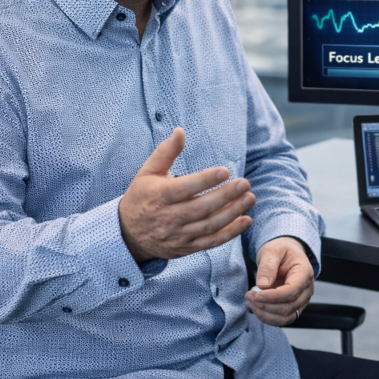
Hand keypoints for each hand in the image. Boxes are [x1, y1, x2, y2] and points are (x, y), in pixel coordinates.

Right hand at [118, 127, 255, 261]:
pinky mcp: (186, 247)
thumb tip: (180, 131)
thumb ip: (166, 152)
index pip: (184, 188)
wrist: (128, 234)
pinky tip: (246, 221)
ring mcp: (178, 235)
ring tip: (250, 198)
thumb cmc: (142, 196)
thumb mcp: (147, 172)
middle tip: (245, 183)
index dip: (205, 180)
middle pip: (201, 208)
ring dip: (232, 213)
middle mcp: (168, 217)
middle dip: (226, 196)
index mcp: (159, 196)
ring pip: (209, 226)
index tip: (225, 170)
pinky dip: (230, 234)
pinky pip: (210, 242)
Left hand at [244, 237, 314, 326]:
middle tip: (248, 296)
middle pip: (288, 307)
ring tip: (250, 302)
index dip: (273, 297)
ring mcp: (302, 300)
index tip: (256, 296)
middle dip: (265, 305)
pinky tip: (256, 307)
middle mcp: (307, 289)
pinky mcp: (294, 306)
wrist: (286, 253)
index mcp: (304, 273)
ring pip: (286, 317)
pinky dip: (267, 317)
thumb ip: (268, 266)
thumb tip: (262, 285)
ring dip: (265, 314)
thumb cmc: (281, 250)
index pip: (292, 291)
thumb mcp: (272, 251)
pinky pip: (282, 319)